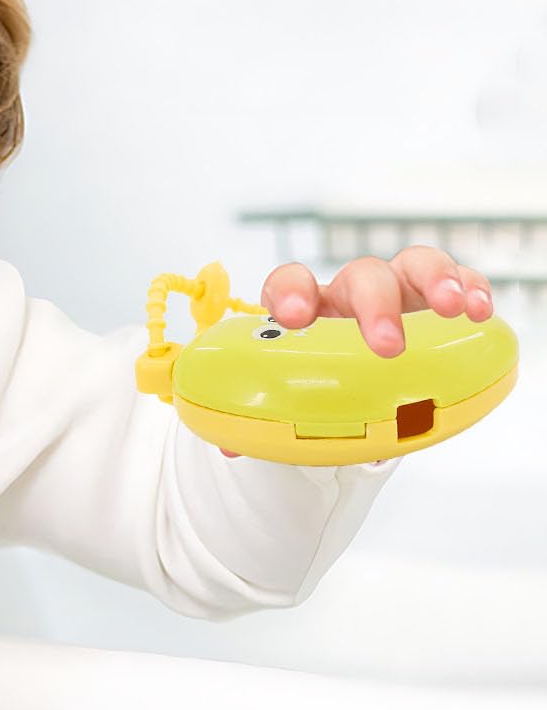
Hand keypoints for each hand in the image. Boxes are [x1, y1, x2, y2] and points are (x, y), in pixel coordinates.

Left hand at [218, 248, 493, 458]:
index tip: (293, 315)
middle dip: (375, 305)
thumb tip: (230, 444)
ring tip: (453, 307)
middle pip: (361, 277)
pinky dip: (472, 287)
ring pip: (414, 266)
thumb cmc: (323, 382)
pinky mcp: (441, 303)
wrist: (359, 382)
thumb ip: (265, 416)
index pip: (290, 283)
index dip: (288, 293)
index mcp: (309, 310)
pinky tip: (479, 309)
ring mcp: (401, 293)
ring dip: (435, 280)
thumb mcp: (295, 398)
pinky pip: (460, 283)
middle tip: (387, 345)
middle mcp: (352, 294)